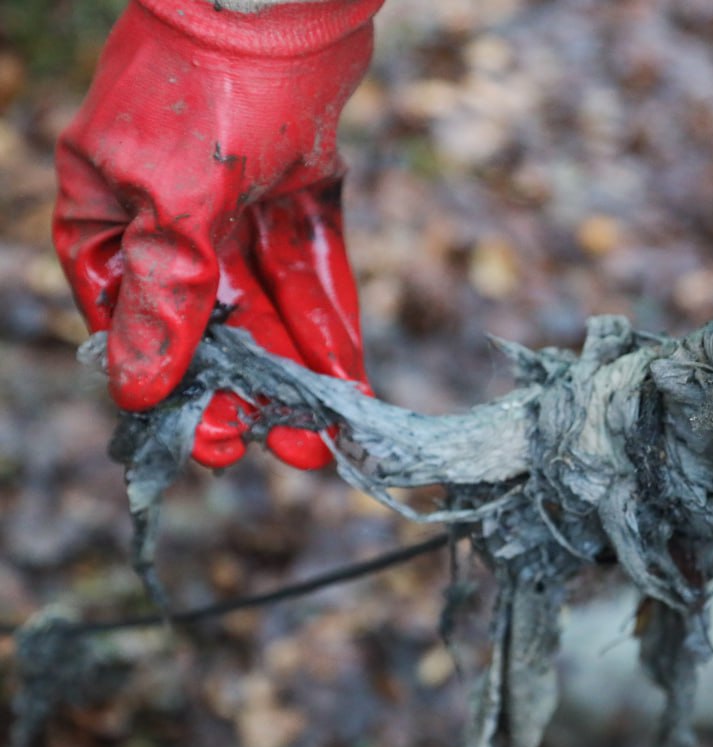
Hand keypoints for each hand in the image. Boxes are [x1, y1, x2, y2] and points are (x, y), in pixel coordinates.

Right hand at [53, 0, 381, 467]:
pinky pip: (313, 267)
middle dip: (249, 385)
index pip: (135, 315)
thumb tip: (141, 388)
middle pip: (211, 318)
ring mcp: (238, 199)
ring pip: (269, 301)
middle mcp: (172, 211)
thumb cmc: (206, 83)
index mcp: (111, 210)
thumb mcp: (179, 199)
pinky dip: (330, 318)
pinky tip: (349, 377)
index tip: (212, 443)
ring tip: (323, 432)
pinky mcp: (299, 186)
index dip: (173, 381)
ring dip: (298, 365)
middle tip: (284, 446)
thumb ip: (168, 292)